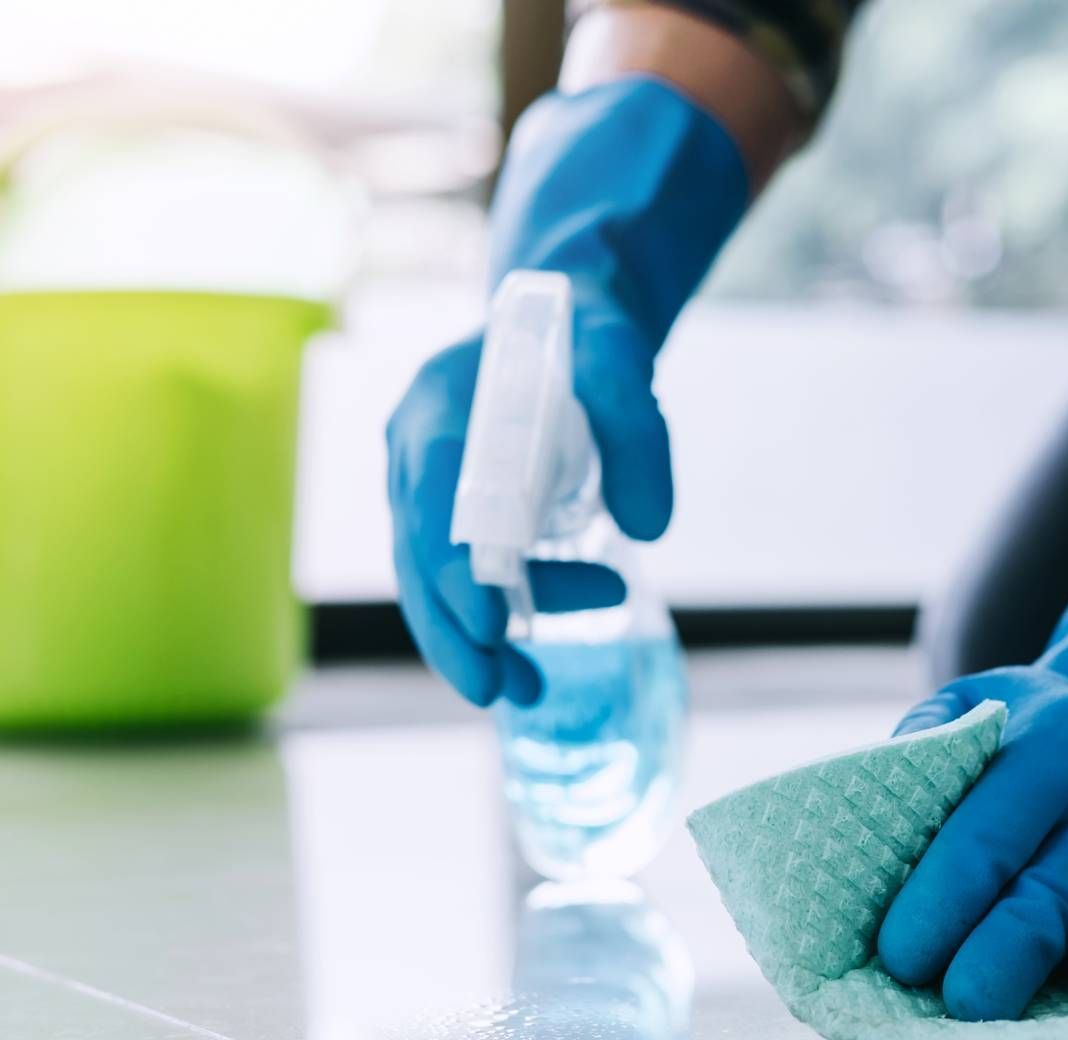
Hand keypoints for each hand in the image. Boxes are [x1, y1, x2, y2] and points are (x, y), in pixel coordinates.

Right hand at [387, 77, 747, 705]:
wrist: (562, 320)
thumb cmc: (586, 335)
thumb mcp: (620, 358)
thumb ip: (637, 428)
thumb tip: (651, 525)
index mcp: (442, 406)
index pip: (434, 494)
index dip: (453, 563)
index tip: (489, 620)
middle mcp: (417, 450)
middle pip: (417, 553)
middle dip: (451, 629)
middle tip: (496, 691)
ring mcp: (425, 488)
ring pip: (428, 579)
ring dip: (468, 642)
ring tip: (524, 692)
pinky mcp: (449, 516)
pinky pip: (453, 581)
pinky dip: (486, 627)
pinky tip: (526, 669)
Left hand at [878, 667, 1067, 1019]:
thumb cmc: (1033, 729)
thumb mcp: (981, 702)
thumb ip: (929, 737)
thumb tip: (874, 811)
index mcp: (1050, 749)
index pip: (988, 834)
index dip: (944, 896)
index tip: (900, 954)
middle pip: (1053, 892)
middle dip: (1008, 952)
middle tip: (965, 1003)